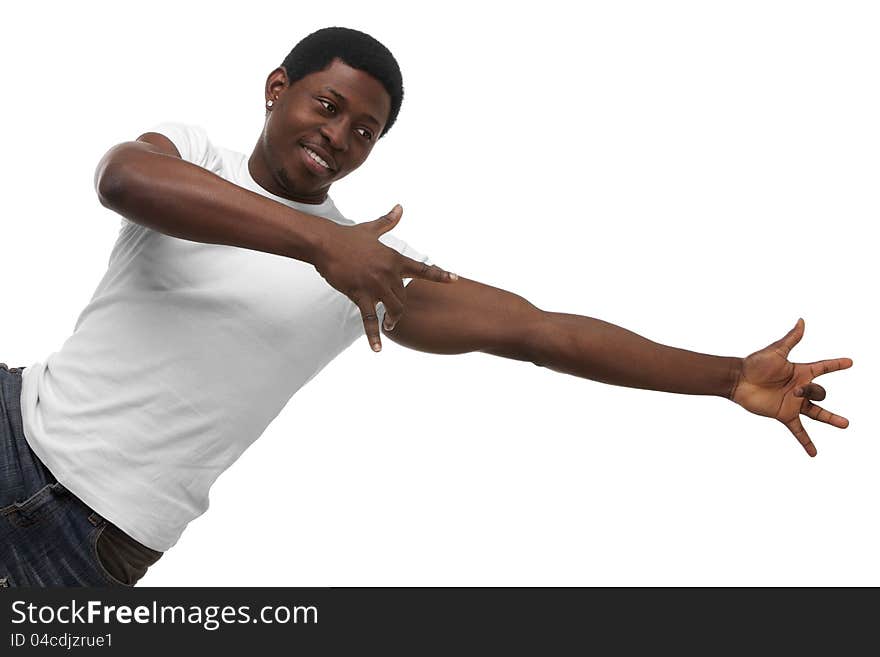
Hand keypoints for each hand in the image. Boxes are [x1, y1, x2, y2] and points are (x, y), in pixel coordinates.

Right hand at [313, 204, 457, 351]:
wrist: (326, 243)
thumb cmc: (348, 236)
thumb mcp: (372, 229)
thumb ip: (388, 221)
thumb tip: (399, 207)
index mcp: (394, 259)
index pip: (423, 269)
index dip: (440, 275)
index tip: (456, 279)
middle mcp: (389, 273)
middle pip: (405, 297)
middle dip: (400, 307)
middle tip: (394, 315)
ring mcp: (375, 285)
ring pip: (394, 309)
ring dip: (394, 321)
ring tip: (390, 327)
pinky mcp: (360, 294)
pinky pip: (370, 319)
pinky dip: (374, 335)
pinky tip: (378, 349)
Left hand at [730, 318, 852, 456]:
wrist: (738, 381)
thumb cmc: (755, 364)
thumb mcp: (775, 351)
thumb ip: (791, 339)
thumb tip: (802, 321)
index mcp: (800, 371)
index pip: (824, 368)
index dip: (836, 364)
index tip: (850, 362)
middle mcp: (799, 388)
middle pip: (819, 392)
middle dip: (811, 392)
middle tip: (797, 390)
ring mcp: (793, 403)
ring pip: (818, 412)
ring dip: (831, 419)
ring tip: (846, 424)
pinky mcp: (784, 414)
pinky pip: (798, 430)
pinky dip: (806, 442)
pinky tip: (813, 454)